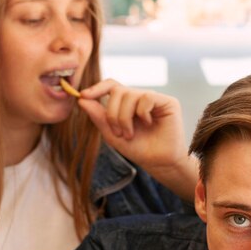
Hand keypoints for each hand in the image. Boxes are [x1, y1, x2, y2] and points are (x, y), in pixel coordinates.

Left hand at [78, 79, 197, 199]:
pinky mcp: (168, 102)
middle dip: (112, 113)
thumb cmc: (138, 149)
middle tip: (118, 133)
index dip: (97, 87)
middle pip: (117, 91)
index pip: (111, 86)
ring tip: (130, 134)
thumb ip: (99, 117)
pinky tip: (148, 124)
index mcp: (128, 103)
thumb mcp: (112, 134)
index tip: (83, 95)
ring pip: (130, 95)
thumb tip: (82, 99)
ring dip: (125, 117)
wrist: (159, 163)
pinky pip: (146, 98)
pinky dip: (142, 113)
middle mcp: (141, 98)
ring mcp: (154, 99)